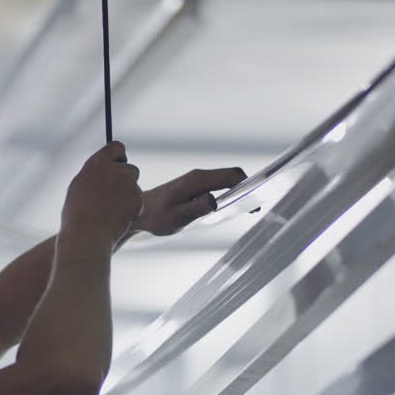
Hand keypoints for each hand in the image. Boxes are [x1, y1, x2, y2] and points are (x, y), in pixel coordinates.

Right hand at [60, 142, 142, 247]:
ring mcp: (128, 183)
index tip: (117, 165)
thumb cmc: (77, 215)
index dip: (119, 157)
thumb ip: (94, 175)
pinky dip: (131, 209)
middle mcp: (114, 170)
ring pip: (134, 186)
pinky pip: (138, 201)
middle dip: (126, 180)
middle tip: (115, 196)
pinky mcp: (137, 198)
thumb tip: (104, 170)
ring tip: (111, 210)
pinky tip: (117, 218)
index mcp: (96, 164)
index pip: (116, 147)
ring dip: (129, 195)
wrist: (87, 234)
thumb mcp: (79, 187)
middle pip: (131, 168)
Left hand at [131, 167, 246, 235]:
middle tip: (253, 209)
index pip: (231, 176)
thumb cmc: (154, 217)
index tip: (255, 202)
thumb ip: (196, 209)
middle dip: (247, 188)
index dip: (248, 186)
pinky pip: (219, 186)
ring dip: (239, 192)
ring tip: (246, 210)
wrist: (139, 213)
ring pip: (227, 180)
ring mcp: (197, 180)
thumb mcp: (176, 218)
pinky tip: (231, 208)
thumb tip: (214, 200)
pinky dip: (229, 194)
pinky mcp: (196, 186)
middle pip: (232, 176)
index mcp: (196, 180)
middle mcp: (199, 176)